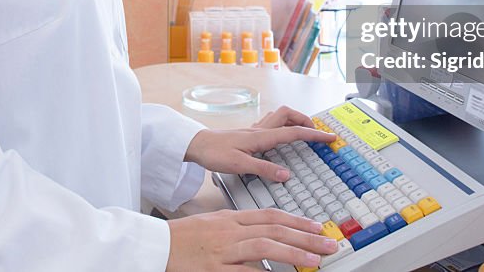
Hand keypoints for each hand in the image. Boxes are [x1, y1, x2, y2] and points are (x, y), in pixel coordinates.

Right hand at [166, 208, 337, 270]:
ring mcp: (222, 251)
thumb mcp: (215, 223)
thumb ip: (240, 227)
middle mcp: (230, 231)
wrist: (155, 245)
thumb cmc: (183, 237)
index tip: (317, 227)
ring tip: (314, 259)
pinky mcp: (212, 269)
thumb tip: (266, 233)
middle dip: (304, 236)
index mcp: (231, 219)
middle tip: (328, 243)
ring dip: (291, 252)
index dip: (297, 221)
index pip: (271, 216)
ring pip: (262, 246)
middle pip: (273, 229)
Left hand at [184, 106, 334, 180]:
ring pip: (279, 116)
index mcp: (261, 137)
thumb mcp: (240, 165)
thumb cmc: (214, 154)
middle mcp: (259, 130)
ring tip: (303, 131)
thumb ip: (264, 169)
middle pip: (289, 115)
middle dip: (306, 120)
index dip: (314, 135)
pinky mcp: (247, 133)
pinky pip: (270, 123)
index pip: (294, 132)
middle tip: (316, 133)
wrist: (196, 145)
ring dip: (294, 120)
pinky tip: (279, 136)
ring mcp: (253, 129)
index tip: (330, 137)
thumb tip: (286, 174)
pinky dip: (281, 125)